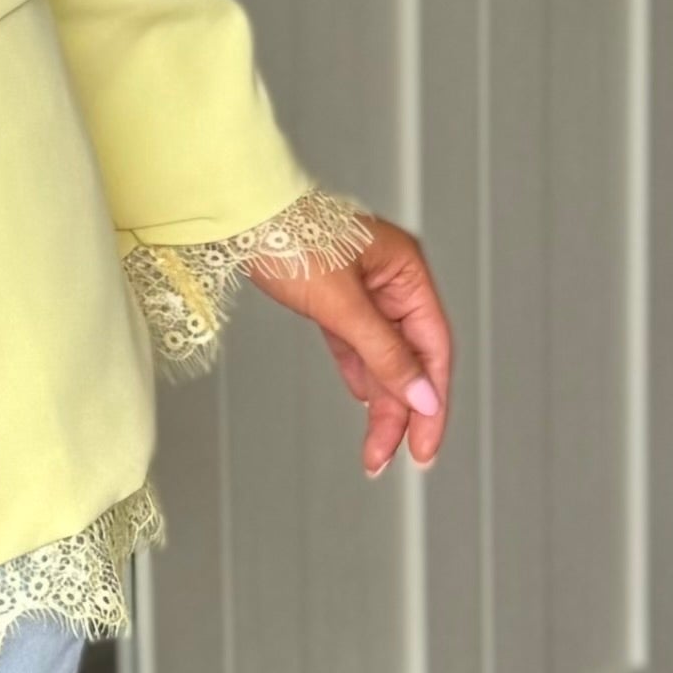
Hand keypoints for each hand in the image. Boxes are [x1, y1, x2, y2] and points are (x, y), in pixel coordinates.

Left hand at [250, 210, 451, 479]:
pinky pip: (357, 345)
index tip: (425, 444)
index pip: (434, 348)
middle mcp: (391, 281)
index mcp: (406, 272)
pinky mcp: (335, 297)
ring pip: (382, 357)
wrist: (238, 215)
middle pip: (409, 359)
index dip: (432, 401)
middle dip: (401, 412)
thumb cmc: (288, 239)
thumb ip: (385, 354)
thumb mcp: (342, 305)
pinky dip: (360, 373)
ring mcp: (364, 289)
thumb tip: (422, 397)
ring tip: (373, 449)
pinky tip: (363, 401)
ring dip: (378, 403)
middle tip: (390, 458)